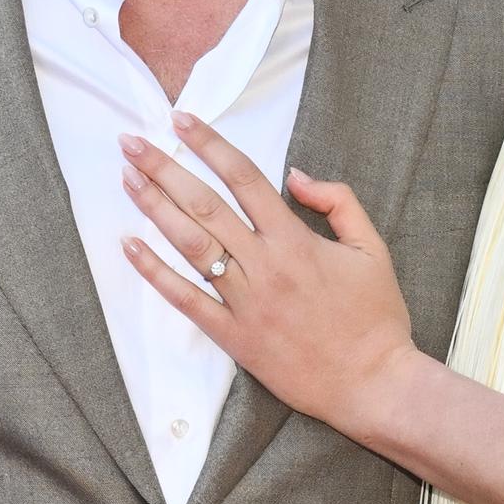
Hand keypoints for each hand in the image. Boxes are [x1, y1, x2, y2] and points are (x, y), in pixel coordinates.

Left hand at [119, 114, 418, 436]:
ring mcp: (245, 302)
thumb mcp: (373, 248)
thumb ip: (340, 203)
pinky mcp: (234, 337)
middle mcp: (265, 266)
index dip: (210, 144)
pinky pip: (187, 301)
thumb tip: (297, 175)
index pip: (244, 178)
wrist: (373, 383)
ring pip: (191, 246)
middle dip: (165, 169)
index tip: (181, 120)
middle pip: (205, 206)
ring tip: (127, 178)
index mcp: (296, 240)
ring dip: (155, 209)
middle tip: (132, 142)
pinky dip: (155, 273)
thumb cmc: (377, 316)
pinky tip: (130, 246)